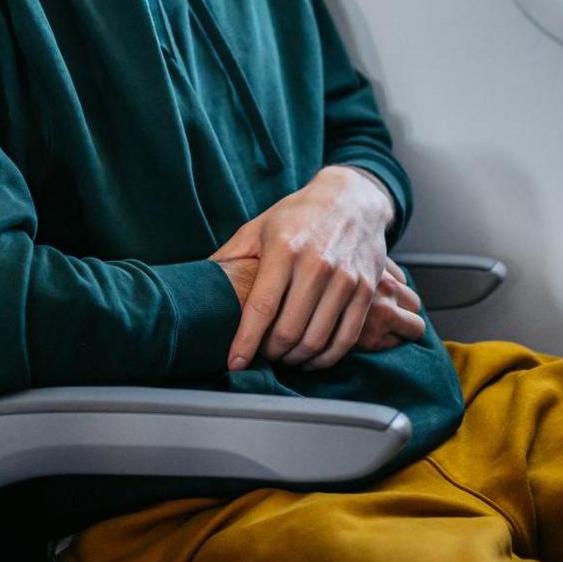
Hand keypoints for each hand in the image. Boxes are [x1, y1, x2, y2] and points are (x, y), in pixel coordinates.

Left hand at [210, 166, 400, 371]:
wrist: (352, 199)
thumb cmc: (298, 215)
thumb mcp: (259, 227)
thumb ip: (230, 256)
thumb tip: (196, 282)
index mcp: (284, 249)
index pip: (261, 307)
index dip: (246, 341)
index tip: (234, 362)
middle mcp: (316, 265)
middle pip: (289, 330)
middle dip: (270, 353)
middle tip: (262, 356)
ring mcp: (345, 278)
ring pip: (317, 339)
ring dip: (296, 359)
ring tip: (284, 358)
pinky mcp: (366, 290)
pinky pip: (346, 337)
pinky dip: (326, 357)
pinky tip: (312, 358)